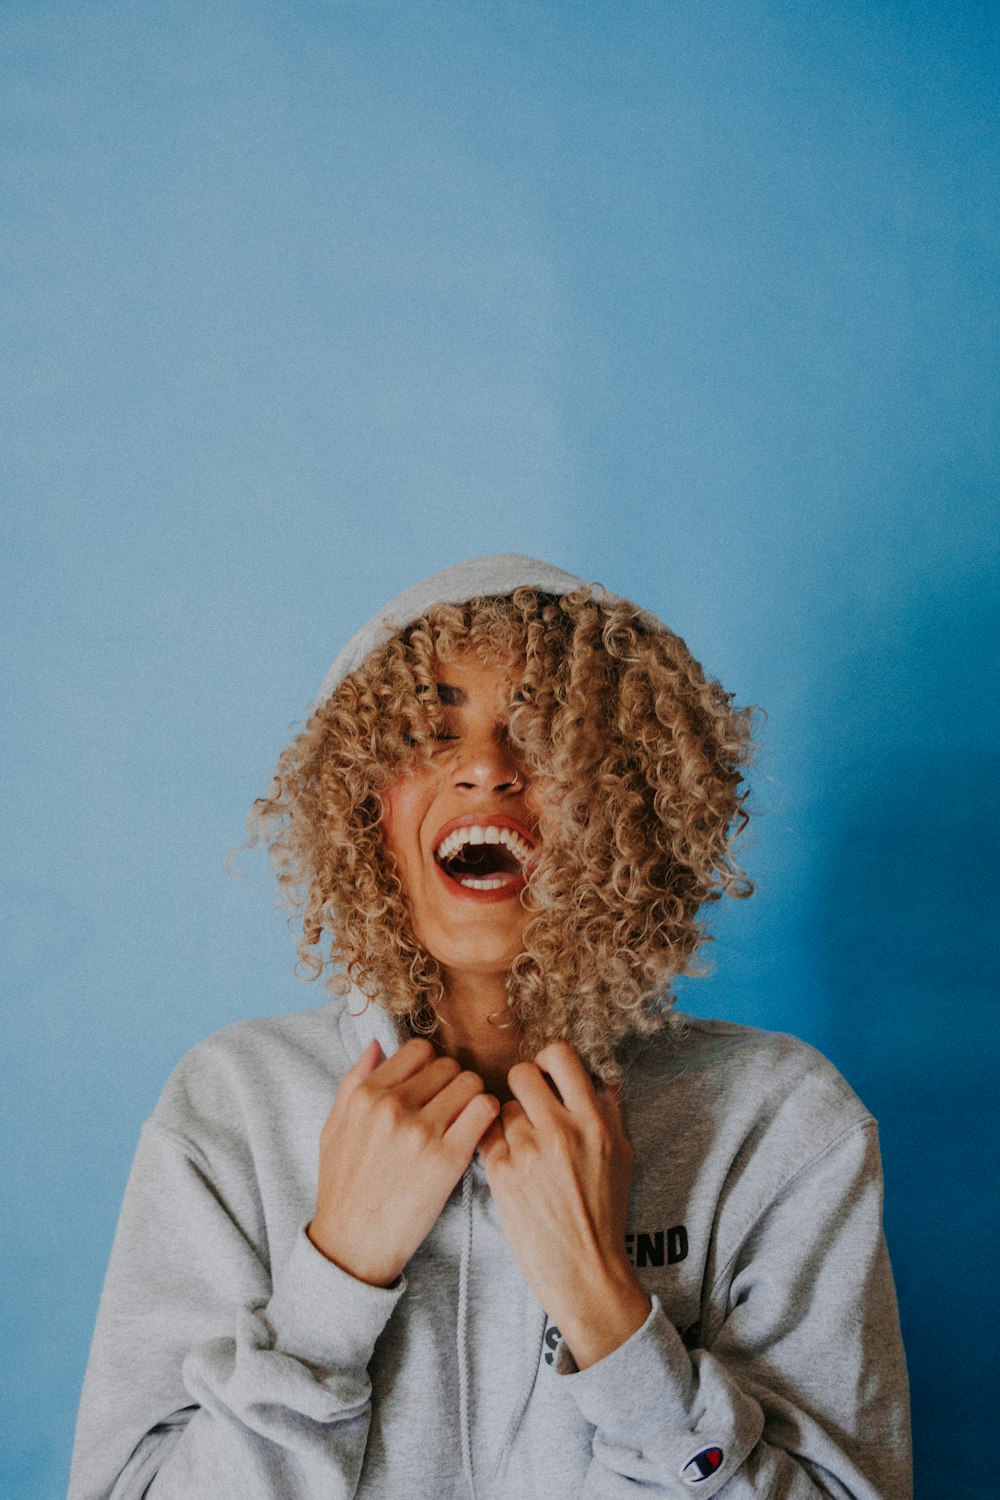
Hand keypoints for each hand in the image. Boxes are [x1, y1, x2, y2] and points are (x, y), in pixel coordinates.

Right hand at [308, 1036, 499, 1287]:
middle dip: (453, 1084)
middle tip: (450, 1111)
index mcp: (366, 1096)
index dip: (430, 1066)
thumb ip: (352, 1082)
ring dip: (473, 1099)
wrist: (352, 1246)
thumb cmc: (342, 1189)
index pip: (418, 1050)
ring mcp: (421, 1131)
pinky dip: (488, 1117)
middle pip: (449, 1066)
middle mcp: (393, 1107)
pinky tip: (477, 1134)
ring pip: (471, 1082)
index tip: (431, 1088)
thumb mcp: (332, 1129)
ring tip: (464, 1122)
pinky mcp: (447, 1159)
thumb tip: (376, 1044)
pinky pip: (485, 1111)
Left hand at [477, 1041, 650, 1368]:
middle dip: (523, 1087)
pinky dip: (495, 1144)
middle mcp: (560, 1132)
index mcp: (593, 1123)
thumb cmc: (605, 1213)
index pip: (560, 1057)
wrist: (584, 1270)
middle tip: (528, 1107)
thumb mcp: (620, 1155)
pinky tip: (509, 1162)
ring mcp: (527, 1152)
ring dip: (510, 1122)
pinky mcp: (501, 1174)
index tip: (547, 1075)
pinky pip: (487, 1136)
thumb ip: (608, 1110)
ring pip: (502, 1108)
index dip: (548, 1060)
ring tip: (524, 1148)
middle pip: (522, 1074)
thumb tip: (599, 1073)